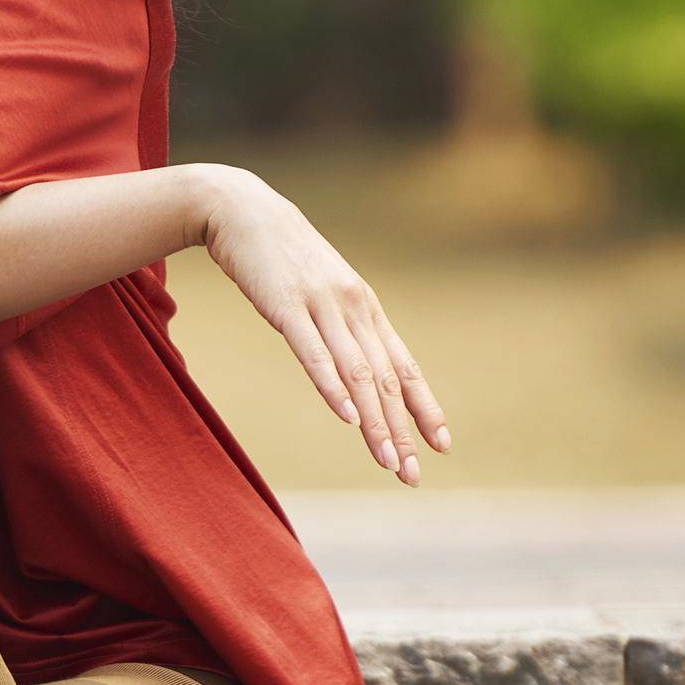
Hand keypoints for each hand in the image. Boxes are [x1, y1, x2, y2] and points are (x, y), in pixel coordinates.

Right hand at [197, 170, 450, 484]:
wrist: (243, 210)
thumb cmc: (281, 256)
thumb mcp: (320, 290)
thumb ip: (338, 325)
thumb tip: (352, 364)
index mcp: (365, 308)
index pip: (404, 366)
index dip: (424, 407)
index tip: (441, 445)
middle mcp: (354, 308)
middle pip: (385, 379)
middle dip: (402, 430)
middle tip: (412, 474)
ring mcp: (322, 305)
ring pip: (357, 373)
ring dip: (375, 421)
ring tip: (387, 460)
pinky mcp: (287, 306)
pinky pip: (314, 353)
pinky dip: (333, 387)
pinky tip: (347, 417)